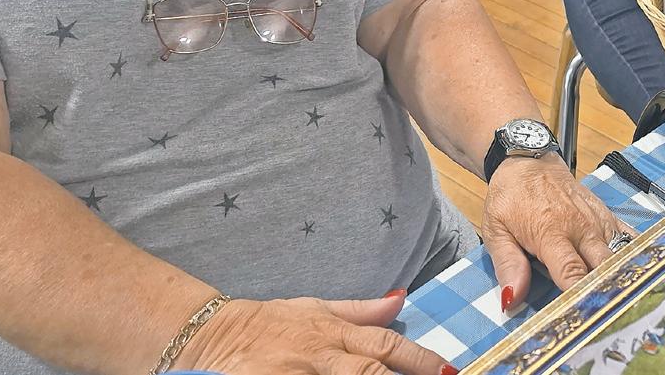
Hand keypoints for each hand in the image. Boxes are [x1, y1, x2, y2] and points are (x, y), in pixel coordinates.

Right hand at [175, 292, 451, 374]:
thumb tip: (401, 298)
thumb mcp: (317, 307)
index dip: (418, 359)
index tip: (449, 372)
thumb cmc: (271, 322)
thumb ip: (361, 310)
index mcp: (333, 332)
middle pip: (369, 373)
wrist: (215, 334)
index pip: (385, 345)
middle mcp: (320, 355)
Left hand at [481, 155, 632, 312]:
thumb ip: (508, 265)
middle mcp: (580, 226)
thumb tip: (513, 299)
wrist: (527, 160)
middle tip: (609, 318)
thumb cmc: (510, 196)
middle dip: (607, 292)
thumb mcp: (496, 229)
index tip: (585, 319)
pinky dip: (634, 255)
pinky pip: (627, 237)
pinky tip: (640, 274)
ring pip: (619, 255)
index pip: (572, 272)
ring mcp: (597, 219)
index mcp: (551, 232)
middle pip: (604, 267)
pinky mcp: (606, 215)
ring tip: (627, 304)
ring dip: (621, 278)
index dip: (580, 297)